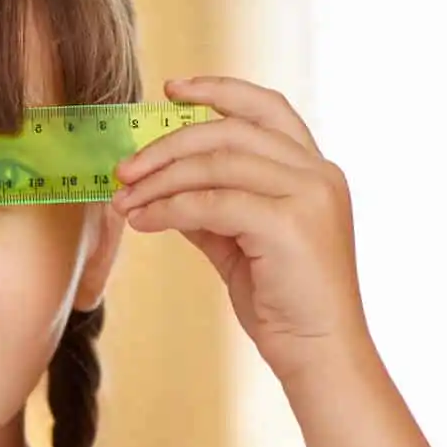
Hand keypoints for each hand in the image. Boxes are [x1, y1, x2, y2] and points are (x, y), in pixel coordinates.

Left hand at [111, 76, 367, 384]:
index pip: (266, 108)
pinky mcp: (290, 224)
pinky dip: (169, 208)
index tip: (171, 90)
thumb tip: (163, 189)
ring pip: (218, 163)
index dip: (219, 90)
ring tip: (125, 200)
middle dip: (169, 145)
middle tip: (125, 170)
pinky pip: (213, 202)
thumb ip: (212, 211)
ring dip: (161, 179)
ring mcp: (308, 195)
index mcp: (314, 171)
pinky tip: (144, 221)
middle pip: (231, 131)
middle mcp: (317, 174)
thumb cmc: (285, 306)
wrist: (320, 355)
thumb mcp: (243, 246)